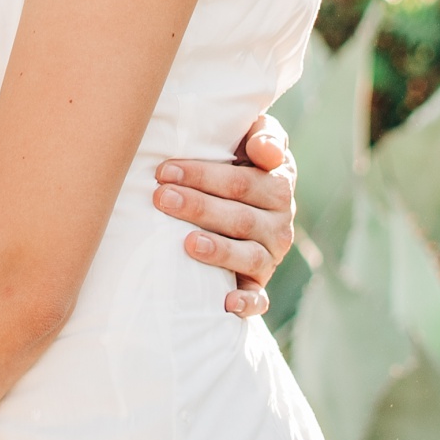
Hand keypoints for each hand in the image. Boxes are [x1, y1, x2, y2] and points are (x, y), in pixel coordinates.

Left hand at [157, 117, 294, 316]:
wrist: (250, 202)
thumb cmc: (241, 161)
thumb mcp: (256, 139)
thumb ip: (264, 135)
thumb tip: (265, 151)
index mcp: (278, 184)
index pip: (242, 181)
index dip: (204, 176)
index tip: (165, 170)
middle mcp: (279, 222)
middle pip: (238, 217)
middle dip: (197, 207)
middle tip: (160, 198)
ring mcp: (270, 255)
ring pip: (248, 255)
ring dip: (218, 250)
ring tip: (187, 242)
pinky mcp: (259, 283)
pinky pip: (259, 299)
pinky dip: (245, 303)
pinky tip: (226, 303)